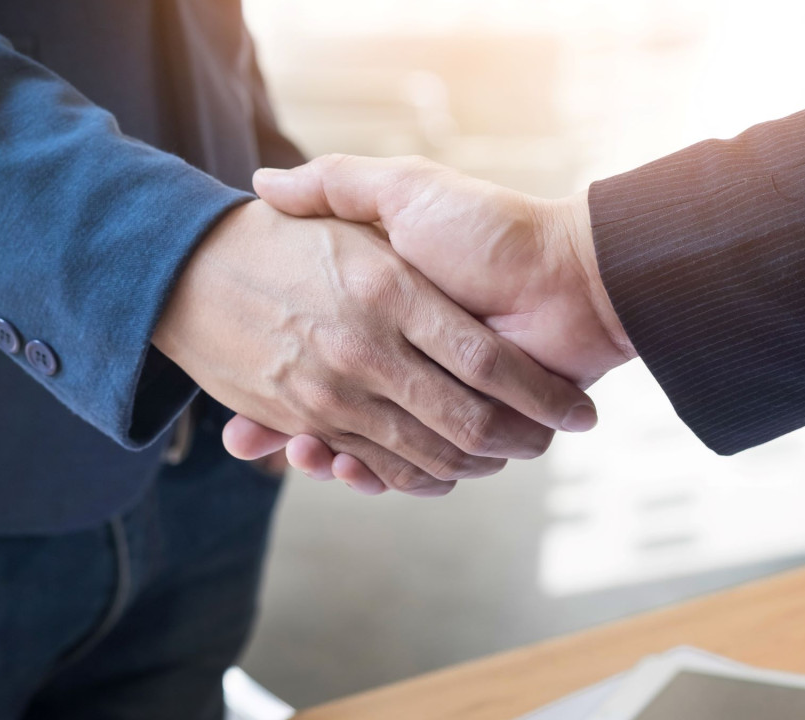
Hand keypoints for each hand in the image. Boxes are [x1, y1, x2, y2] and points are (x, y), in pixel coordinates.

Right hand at [223, 155, 635, 481]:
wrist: (569, 276)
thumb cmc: (488, 228)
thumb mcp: (405, 189)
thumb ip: (340, 182)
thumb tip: (264, 185)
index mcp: (385, 311)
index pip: (311, 350)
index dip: (271, 375)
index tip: (234, 391)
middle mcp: (401, 357)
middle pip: (332, 408)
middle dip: (296, 429)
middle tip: (253, 435)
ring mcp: (429, 394)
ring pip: (364, 444)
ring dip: (331, 456)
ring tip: (301, 448)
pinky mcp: (461, 428)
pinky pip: (406, 465)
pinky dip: (380, 475)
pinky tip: (347, 465)